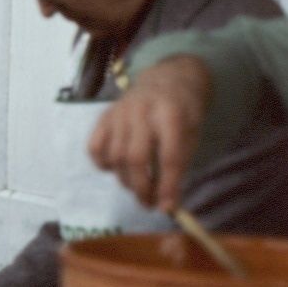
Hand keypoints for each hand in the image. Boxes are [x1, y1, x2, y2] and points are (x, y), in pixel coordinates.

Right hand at [88, 55, 210, 213]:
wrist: (166, 80)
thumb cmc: (183, 112)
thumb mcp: (192, 132)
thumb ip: (180, 164)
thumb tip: (167, 203)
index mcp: (171, 113)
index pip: (168, 156)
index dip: (168, 185)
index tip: (167, 207)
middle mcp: (141, 111)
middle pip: (135, 158)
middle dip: (141, 187)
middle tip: (148, 204)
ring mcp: (118, 112)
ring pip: (114, 156)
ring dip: (125, 180)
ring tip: (137, 187)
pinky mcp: (104, 116)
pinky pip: (95, 147)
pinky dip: (103, 164)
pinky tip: (116, 169)